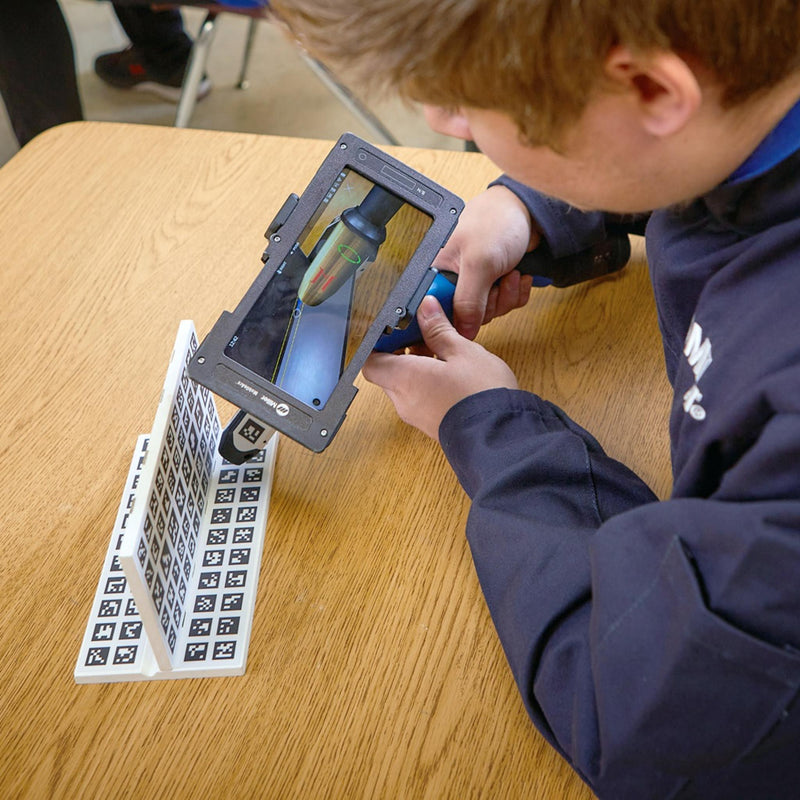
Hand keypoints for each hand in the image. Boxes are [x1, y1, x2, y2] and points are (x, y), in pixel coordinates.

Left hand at [362, 295, 517, 440]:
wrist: (502, 438)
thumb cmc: (482, 395)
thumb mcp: (463, 351)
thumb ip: (439, 330)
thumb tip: (426, 309)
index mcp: (404, 378)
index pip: (370, 360)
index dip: (378, 342)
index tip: (395, 328)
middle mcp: (404, 401)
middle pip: (388, 371)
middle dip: (403, 351)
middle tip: (425, 335)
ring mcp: (416, 416)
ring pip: (405, 385)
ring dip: (418, 367)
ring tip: (445, 353)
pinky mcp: (431, 425)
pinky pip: (419, 399)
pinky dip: (428, 384)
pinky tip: (452, 374)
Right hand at [434, 185, 539, 339]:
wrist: (529, 210)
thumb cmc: (497, 222)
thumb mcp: (479, 263)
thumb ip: (467, 301)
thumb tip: (462, 330)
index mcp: (438, 271)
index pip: (437, 310)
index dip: (454, 317)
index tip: (470, 312)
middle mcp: (453, 278)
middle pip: (465, 316)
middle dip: (489, 304)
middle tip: (496, 283)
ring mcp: (475, 283)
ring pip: (488, 313)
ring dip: (505, 297)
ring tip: (509, 273)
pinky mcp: (494, 284)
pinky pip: (504, 305)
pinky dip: (515, 294)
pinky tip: (516, 275)